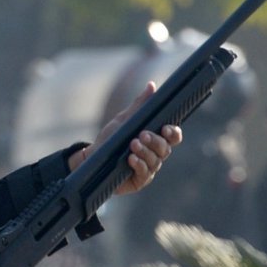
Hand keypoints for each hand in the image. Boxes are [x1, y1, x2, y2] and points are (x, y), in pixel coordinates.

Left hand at [67, 82, 182, 196]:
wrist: (93, 157)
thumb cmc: (112, 138)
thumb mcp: (125, 119)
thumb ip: (140, 105)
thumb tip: (152, 86)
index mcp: (156, 139)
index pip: (173, 137)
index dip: (173, 133)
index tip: (165, 128)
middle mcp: (156, 155)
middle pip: (165, 149)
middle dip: (155, 141)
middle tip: (142, 134)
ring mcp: (149, 169)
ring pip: (155, 161)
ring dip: (145, 152)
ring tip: (132, 145)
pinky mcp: (139, 181)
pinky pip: (145, 173)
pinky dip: (139, 165)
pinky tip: (131, 159)